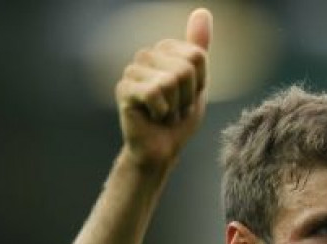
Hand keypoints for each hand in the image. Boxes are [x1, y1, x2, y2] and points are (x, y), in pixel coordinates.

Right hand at [115, 8, 212, 170]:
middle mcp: (146, 55)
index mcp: (165, 50)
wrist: (162, 148)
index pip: (197, 56)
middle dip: (187, 96)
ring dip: (175, 106)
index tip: (188, 97)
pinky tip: (153, 116)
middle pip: (185, 68)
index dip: (199, 84)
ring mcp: (132, 70)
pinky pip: (155, 92)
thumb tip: (202, 11)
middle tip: (175, 108)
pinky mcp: (124, 89)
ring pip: (171, 80)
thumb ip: (199, 47)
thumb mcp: (198, 82)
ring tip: (165, 113)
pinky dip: (162, 111)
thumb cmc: (179, 117)